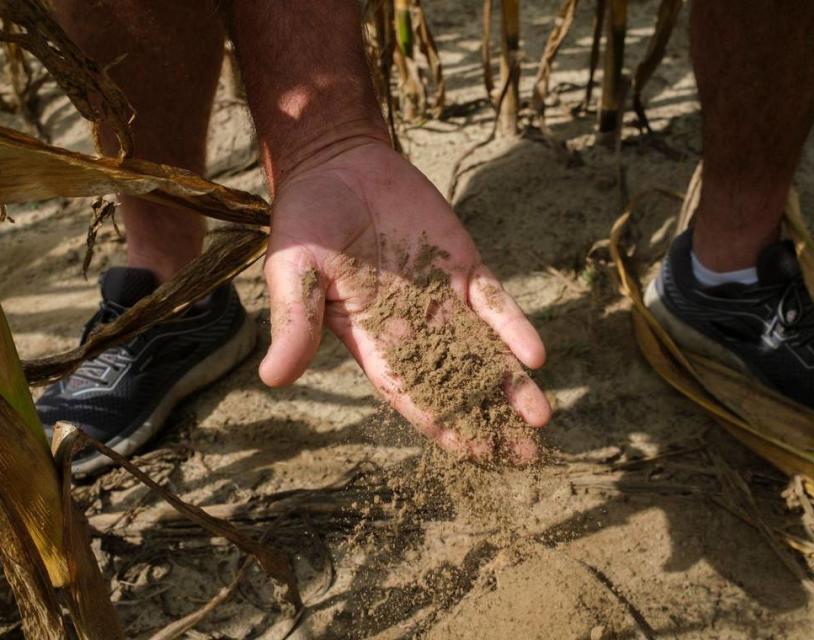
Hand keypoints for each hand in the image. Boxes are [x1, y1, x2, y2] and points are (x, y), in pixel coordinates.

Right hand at [259, 139, 550, 461]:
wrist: (337, 162)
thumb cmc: (305, 220)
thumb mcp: (293, 272)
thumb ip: (295, 323)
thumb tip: (272, 381)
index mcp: (371, 339)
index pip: (410, 392)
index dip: (440, 423)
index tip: (471, 453)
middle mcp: (412, 327)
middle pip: (456, 383)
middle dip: (488, 418)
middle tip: (524, 454)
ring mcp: (442, 297)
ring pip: (484, 350)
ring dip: (511, 383)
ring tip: (541, 418)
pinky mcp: (463, 265)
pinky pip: (494, 302)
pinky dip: (514, 327)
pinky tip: (535, 356)